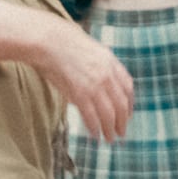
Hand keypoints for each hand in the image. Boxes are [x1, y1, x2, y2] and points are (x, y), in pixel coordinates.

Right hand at [38, 18, 133, 139]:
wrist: (48, 40)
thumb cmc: (63, 44)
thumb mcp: (90, 50)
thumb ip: (100, 68)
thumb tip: (100, 89)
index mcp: (111, 62)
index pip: (128, 87)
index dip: (129, 104)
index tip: (127, 114)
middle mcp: (107, 74)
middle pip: (120, 104)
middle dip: (122, 121)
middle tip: (121, 133)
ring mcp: (94, 84)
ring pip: (108, 113)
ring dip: (110, 128)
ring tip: (109, 138)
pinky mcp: (80, 92)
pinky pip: (91, 116)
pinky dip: (95, 127)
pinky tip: (94, 134)